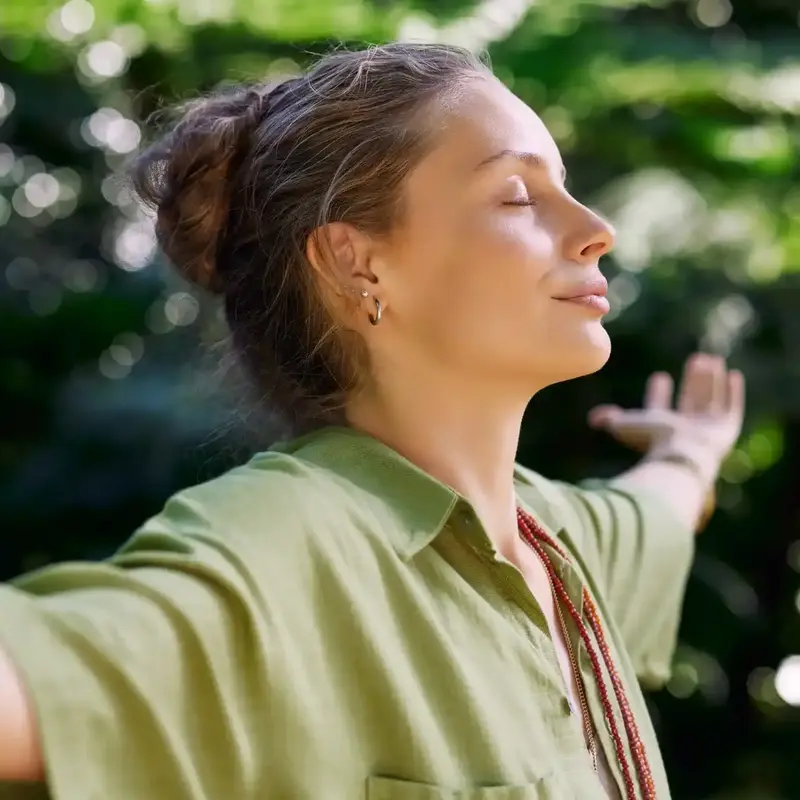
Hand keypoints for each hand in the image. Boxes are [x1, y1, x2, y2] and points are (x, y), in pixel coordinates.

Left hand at [588, 353, 744, 474]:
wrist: (681, 455)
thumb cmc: (652, 441)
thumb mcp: (625, 426)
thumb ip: (610, 420)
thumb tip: (593, 418)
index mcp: (660, 428)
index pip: (658, 407)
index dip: (657, 392)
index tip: (658, 376)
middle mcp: (685, 428)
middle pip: (688, 400)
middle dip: (691, 381)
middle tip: (694, 360)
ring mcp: (707, 429)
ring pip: (709, 400)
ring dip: (710, 380)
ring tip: (711, 359)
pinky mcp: (727, 429)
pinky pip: (731, 407)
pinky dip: (732, 391)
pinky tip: (732, 374)